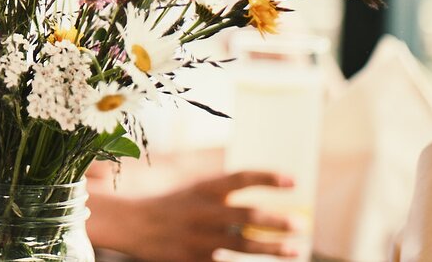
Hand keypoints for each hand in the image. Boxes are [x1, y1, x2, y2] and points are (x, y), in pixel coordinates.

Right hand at [87, 171, 301, 260]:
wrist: (130, 224)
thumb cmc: (170, 206)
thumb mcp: (194, 191)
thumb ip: (224, 195)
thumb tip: (263, 204)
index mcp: (203, 188)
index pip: (239, 178)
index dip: (267, 178)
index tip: (294, 180)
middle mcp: (203, 211)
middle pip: (246, 215)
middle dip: (276, 220)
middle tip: (300, 223)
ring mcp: (199, 238)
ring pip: (242, 244)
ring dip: (272, 247)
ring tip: (295, 250)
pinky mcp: (194, 259)